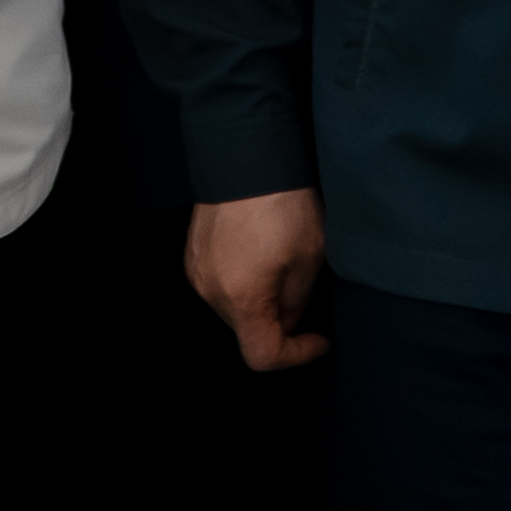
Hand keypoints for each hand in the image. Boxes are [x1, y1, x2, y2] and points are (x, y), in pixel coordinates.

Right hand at [187, 191, 329, 371]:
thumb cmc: (284, 202)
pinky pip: (221, 284)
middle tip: (305, 289)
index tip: (318, 338)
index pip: (263, 356)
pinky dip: (244, 281)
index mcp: (241, 298)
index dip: (296, 355)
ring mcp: (197, 272)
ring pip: (234, 308)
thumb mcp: (310, 256)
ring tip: (283, 262)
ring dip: (261, 300)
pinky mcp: (193, 254)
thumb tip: (288, 319)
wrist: (246, 154)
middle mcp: (210, 292)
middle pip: (247, 331)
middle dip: (280, 321)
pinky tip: (261, 251)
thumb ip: (297, 301)